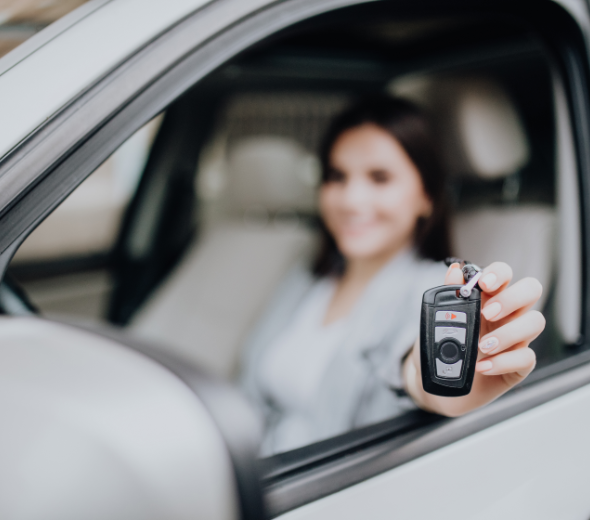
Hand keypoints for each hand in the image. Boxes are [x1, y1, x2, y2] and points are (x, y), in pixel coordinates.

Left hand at [403, 262, 544, 416]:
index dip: (499, 273)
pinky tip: (482, 366)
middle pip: (531, 290)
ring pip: (536, 322)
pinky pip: (526, 358)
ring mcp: (516, 339)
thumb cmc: (443, 347)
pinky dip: (503, 362)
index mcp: (489, 298)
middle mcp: (507, 314)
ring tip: (483, 345)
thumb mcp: (440, 321)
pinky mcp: (518, 365)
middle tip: (487, 313)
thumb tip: (455, 271)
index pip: (505, 274)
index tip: (484, 284)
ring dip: (509, 332)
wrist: (439, 383)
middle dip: (512, 298)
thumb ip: (450, 296)